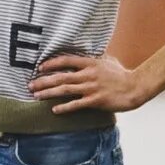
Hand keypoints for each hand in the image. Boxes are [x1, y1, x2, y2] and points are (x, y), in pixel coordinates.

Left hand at [29, 49, 143, 114]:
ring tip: (36, 95)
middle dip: (43, 80)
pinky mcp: (95, 100)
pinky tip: (54, 109)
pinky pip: (76, 104)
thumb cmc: (121, 74)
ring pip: (65, 89)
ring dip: (49, 92)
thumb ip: (94, 59)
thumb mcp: (107, 61)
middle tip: (29, 84)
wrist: (135, 87)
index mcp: (91, 63)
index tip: (40, 67)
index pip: (66, 60)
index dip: (51, 63)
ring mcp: (91, 88)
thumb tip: (86, 54)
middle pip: (61, 76)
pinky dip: (64, 107)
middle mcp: (88, 74)